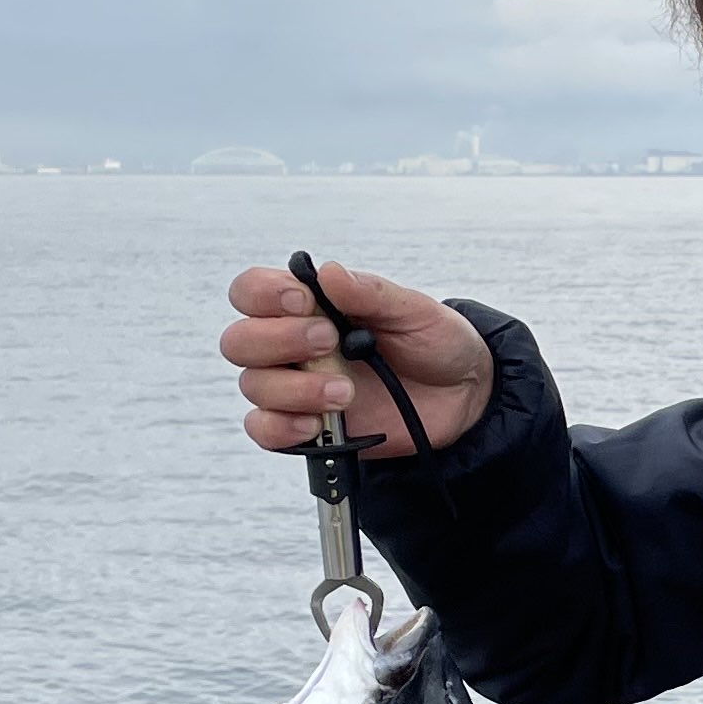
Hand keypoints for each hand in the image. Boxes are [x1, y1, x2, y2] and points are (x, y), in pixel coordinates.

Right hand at [221, 260, 495, 455]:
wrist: (462, 395)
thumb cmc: (433, 343)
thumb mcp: (413, 311)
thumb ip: (369, 293)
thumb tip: (329, 272)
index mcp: (309, 305)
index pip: (252, 291)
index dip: (263, 294)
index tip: (305, 301)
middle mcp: (291, 344)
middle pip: (240, 341)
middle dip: (278, 341)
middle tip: (330, 342)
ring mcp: (295, 386)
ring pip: (254, 386)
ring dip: (294, 389)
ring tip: (346, 392)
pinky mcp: (306, 426)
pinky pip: (265, 430)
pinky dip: (282, 428)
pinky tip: (316, 425)